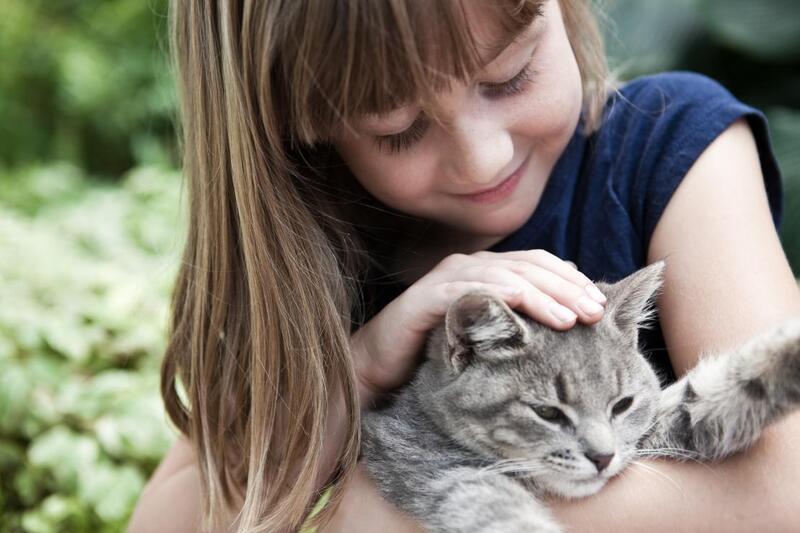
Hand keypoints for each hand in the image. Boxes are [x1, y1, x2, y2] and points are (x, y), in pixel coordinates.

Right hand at [352, 250, 606, 400]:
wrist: (380, 366)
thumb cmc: (436, 351)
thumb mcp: (488, 334)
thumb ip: (519, 320)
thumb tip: (568, 316)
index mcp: (486, 270)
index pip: (538, 264)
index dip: (571, 279)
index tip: (600, 304)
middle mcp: (468, 266)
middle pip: (528, 266)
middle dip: (566, 287)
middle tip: (595, 311)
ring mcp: (447, 277)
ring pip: (505, 275)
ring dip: (543, 294)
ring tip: (571, 318)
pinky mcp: (427, 295)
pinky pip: (470, 288)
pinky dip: (501, 293)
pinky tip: (525, 304)